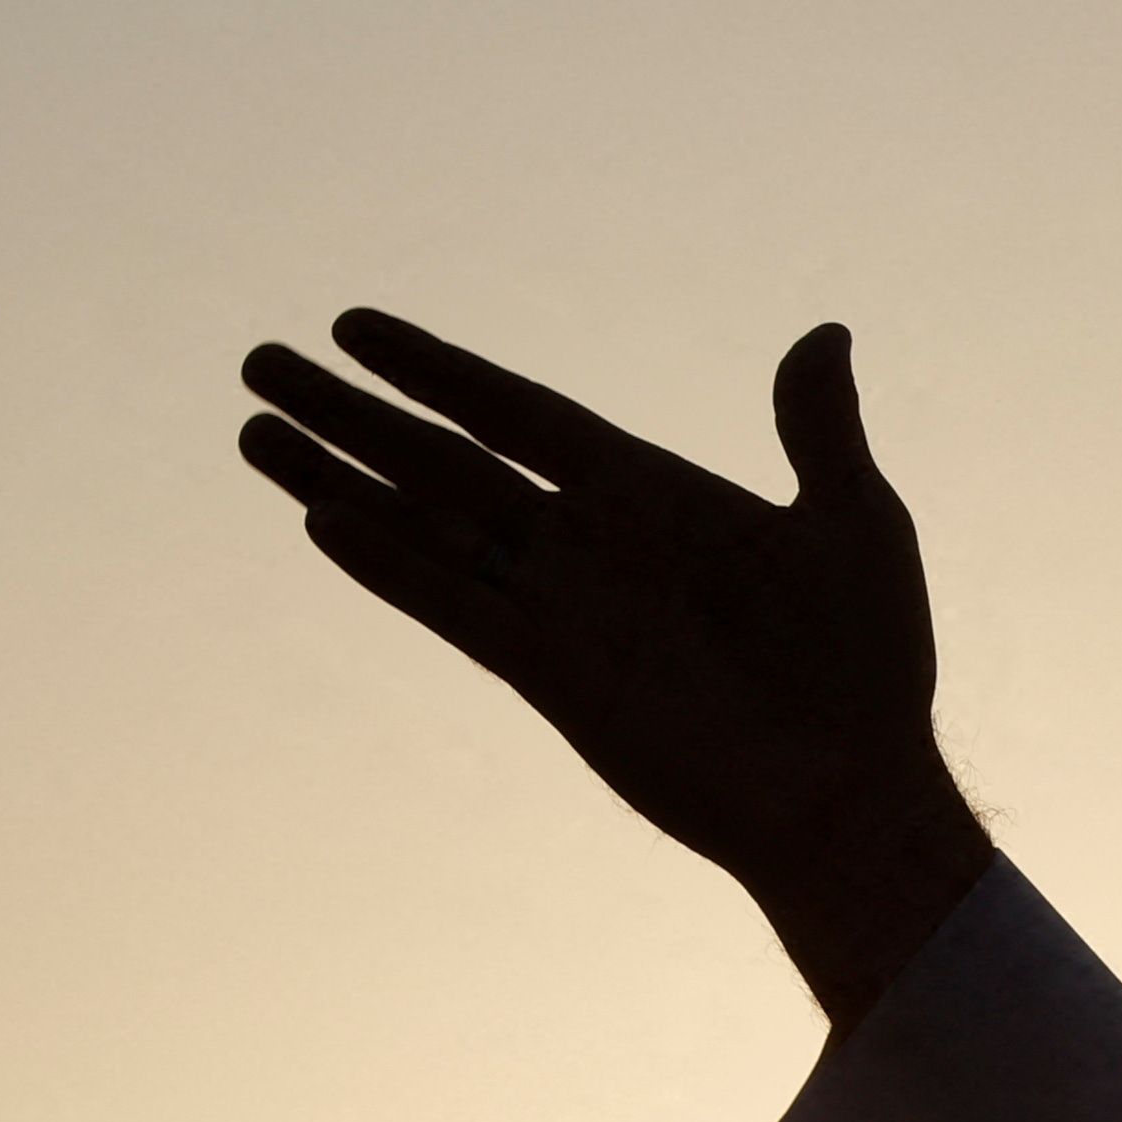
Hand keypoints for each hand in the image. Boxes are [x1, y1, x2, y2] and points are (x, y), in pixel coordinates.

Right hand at [239, 313, 991, 1023]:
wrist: (854, 794)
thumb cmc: (868, 670)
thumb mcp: (857, 527)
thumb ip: (817, 431)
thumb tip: (823, 331)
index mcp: (650, 494)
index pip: (516, 412)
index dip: (436, 370)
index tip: (356, 327)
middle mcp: (587, 545)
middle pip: (442, 459)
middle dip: (350, 412)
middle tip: (260, 360)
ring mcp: (562, 609)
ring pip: (425, 524)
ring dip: (339, 476)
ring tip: (253, 430)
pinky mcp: (552, 676)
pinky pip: (454, 605)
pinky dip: (390, 563)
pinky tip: (324, 519)